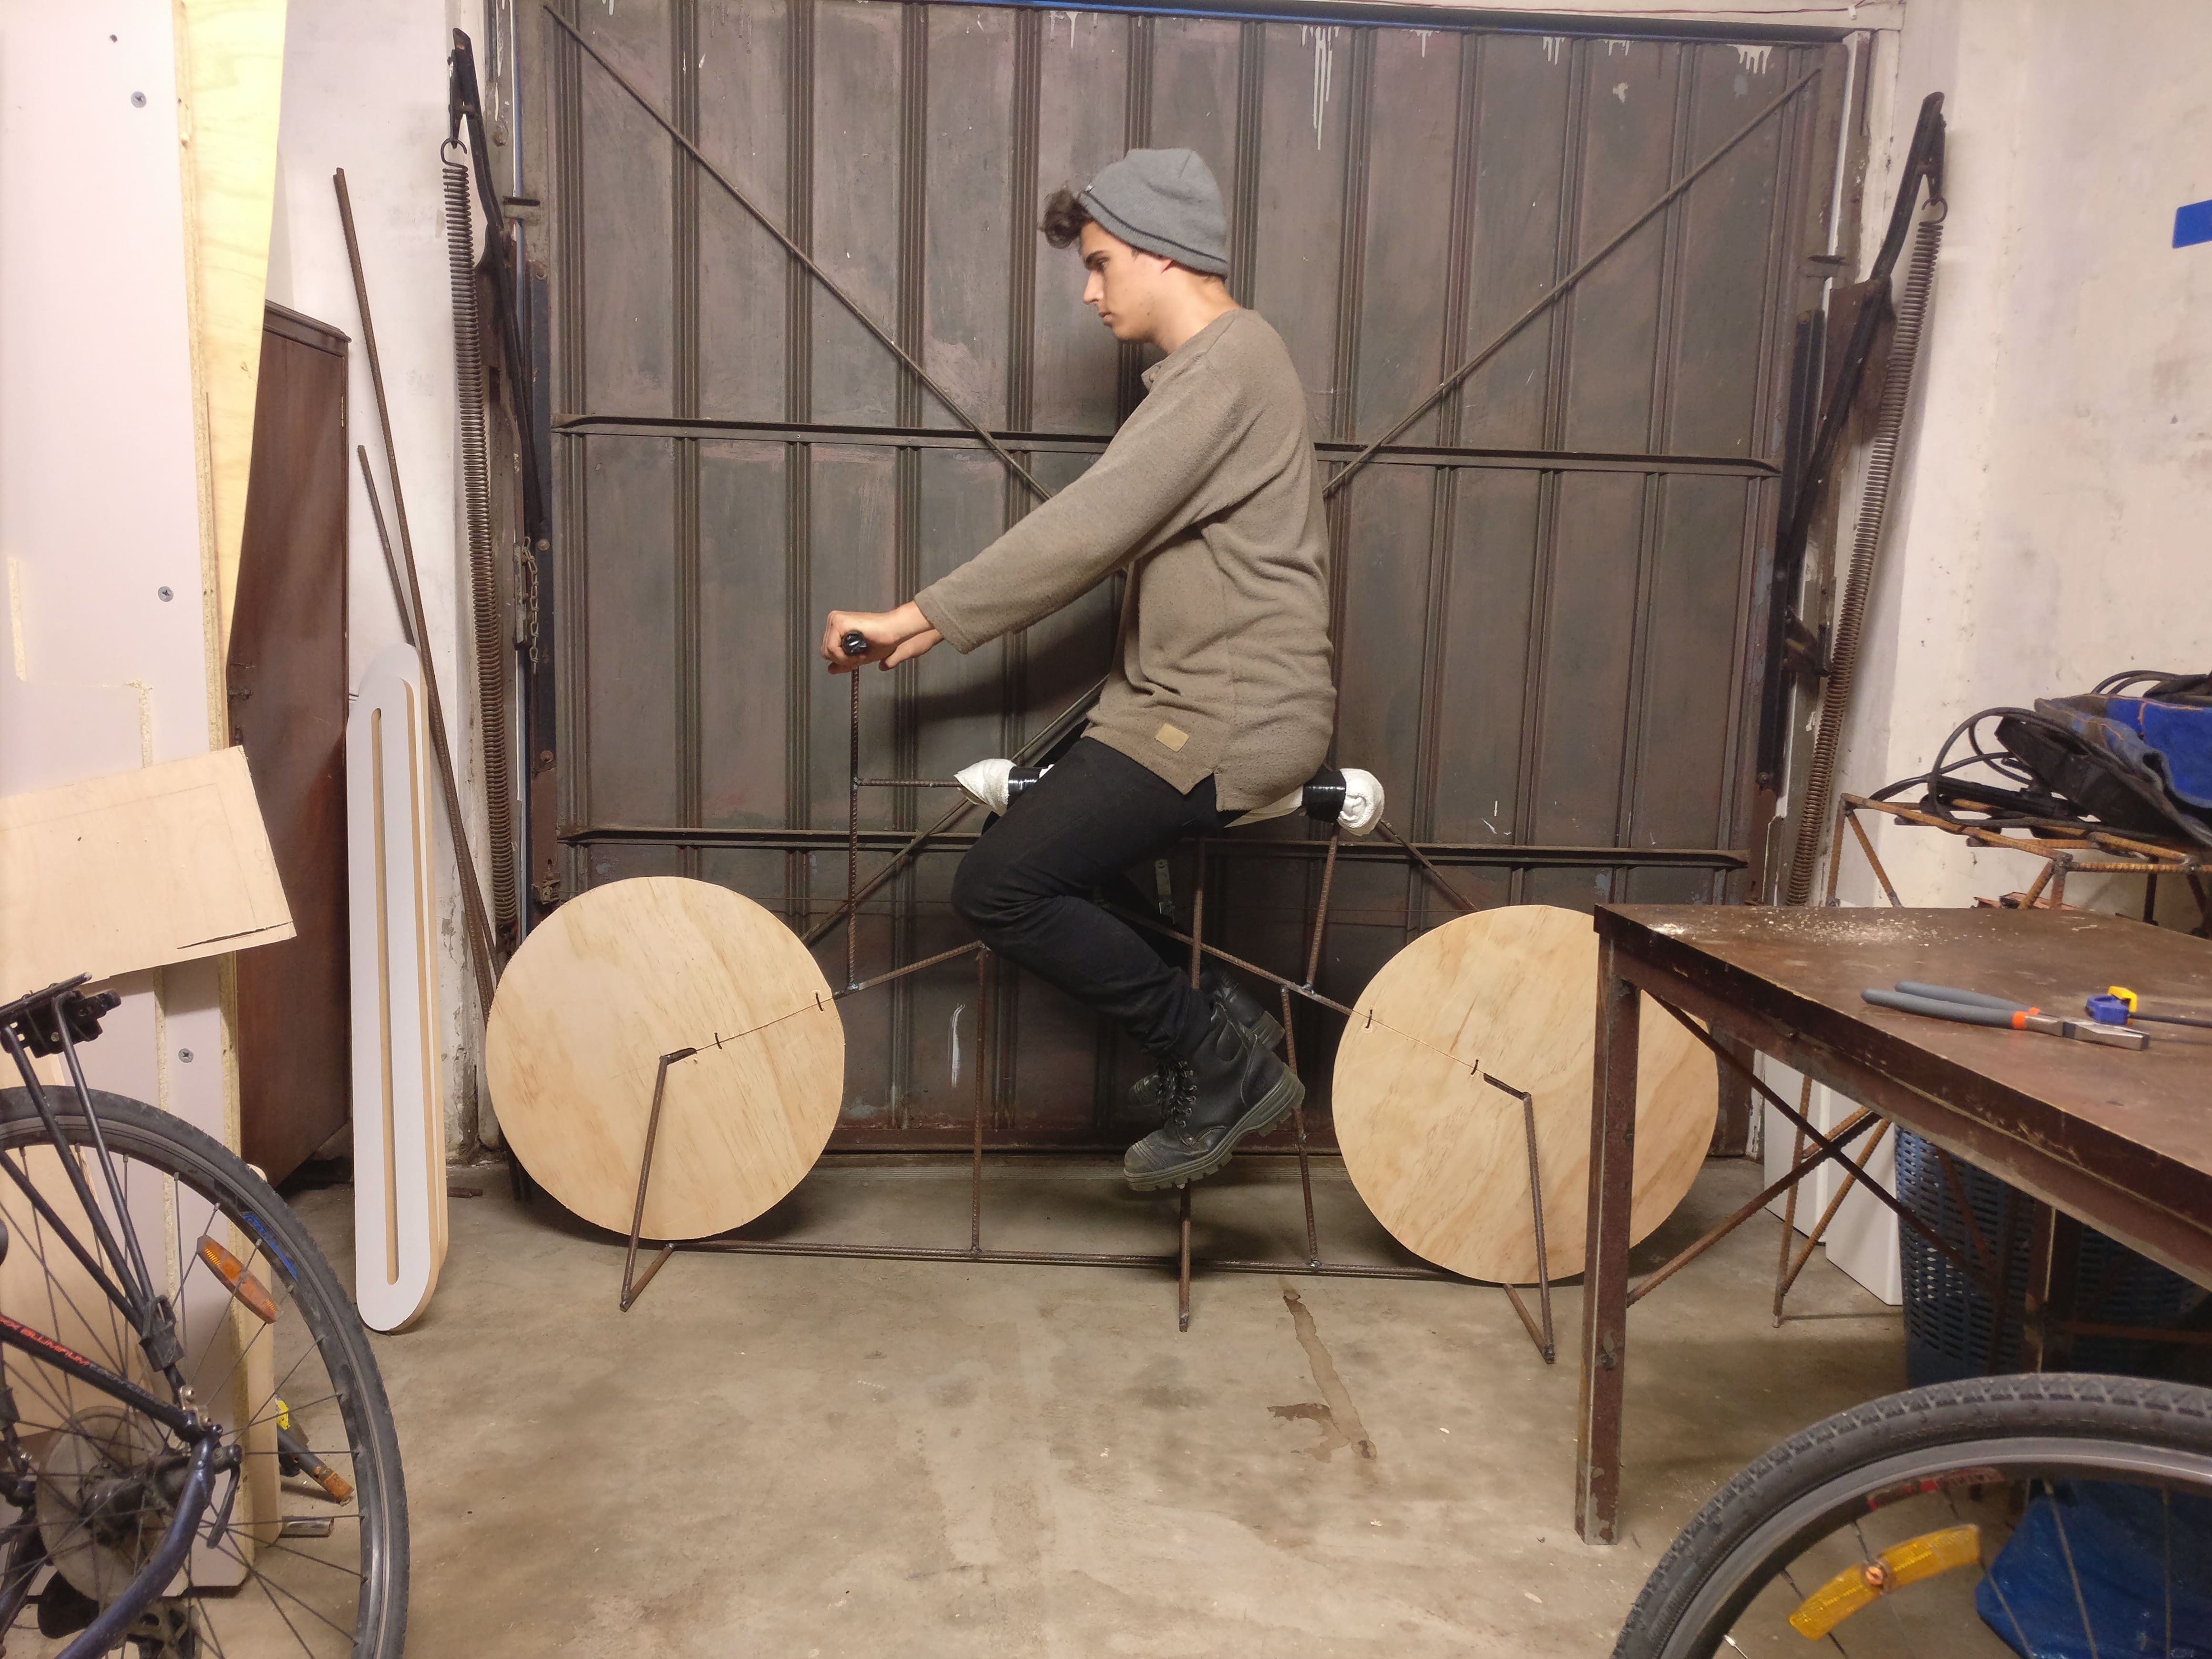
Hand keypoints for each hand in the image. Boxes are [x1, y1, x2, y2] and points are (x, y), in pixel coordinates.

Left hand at [821, 603, 941, 673]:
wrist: (894, 630)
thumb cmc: (884, 639)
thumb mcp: (859, 656)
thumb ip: (843, 662)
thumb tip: (830, 669)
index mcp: (839, 625)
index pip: (828, 650)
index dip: (842, 660)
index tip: (857, 658)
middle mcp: (835, 620)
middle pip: (825, 651)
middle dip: (844, 660)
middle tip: (861, 655)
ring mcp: (836, 620)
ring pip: (828, 651)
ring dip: (846, 659)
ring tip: (861, 653)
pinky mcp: (839, 622)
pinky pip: (833, 649)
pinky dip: (846, 656)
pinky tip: (859, 651)